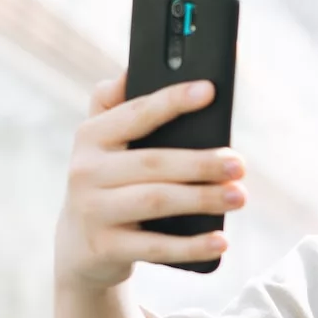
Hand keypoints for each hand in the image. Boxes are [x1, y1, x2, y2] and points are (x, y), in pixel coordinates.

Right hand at [53, 73, 247, 289]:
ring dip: (203, 199)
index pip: (135, 113)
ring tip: (239, 196)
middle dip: (201, 162)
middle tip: (239, 164)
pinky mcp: (105, 248)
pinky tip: (220, 240)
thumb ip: (114, 106)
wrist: (78, 247)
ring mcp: (92, 211)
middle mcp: (85, 171)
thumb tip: (131, 69)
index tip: (210, 91)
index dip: (172, 100)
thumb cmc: (107, 183)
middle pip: (153, 162)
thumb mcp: (102, 145)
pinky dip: (191, 245)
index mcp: (90, 137)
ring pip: (156, 201)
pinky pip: (155, 246)